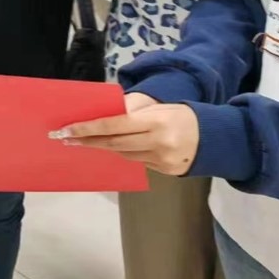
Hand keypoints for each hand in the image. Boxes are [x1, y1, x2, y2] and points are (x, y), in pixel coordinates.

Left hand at [51, 94, 200, 175]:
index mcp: (156, 121)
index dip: (89, 128)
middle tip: (65, 138)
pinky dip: (122, 154)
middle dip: (87, 141)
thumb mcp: (159, 105)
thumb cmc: (180, 114)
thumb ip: (132, 110)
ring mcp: (162, 160)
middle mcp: (158, 142)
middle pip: (115, 143)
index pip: (115, 124)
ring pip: (123, 154)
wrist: (213, 137)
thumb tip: (102, 116)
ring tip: (83, 142)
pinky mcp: (165, 172)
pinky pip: (137, 162)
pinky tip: (110, 149)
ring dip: (102, 148)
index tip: (68, 129)